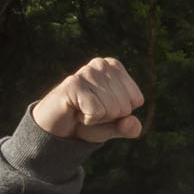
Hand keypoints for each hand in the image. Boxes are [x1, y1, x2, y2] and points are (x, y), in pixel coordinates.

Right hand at [31, 56, 146, 143]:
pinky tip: (75, 112)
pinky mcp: (73, 84)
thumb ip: (128, 127)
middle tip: (90, 111)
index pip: (136, 99)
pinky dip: (88, 120)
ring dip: (97, 118)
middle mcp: (101, 64)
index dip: (121, 113)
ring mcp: (86, 72)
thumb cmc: (87, 121)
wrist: (56, 129)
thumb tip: (133, 124)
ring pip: (112, 108)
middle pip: (124, 105)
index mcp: (115, 68)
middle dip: (109, 116)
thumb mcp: (113, 127)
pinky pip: (96, 111)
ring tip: (82, 110)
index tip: (103, 109)